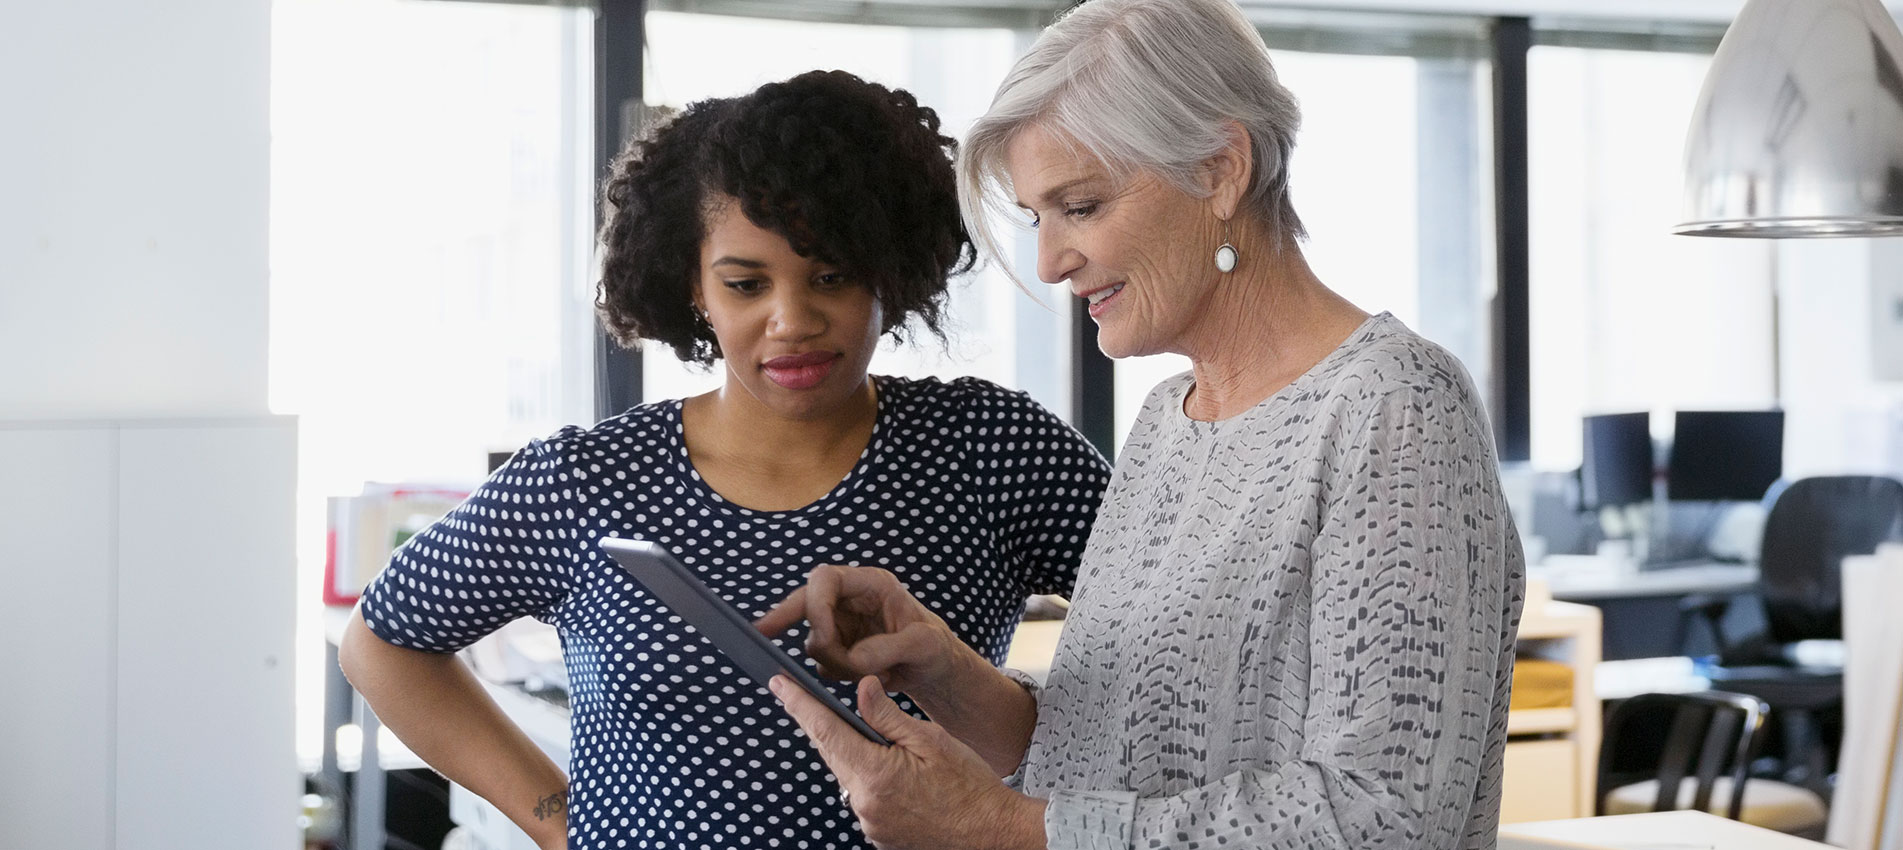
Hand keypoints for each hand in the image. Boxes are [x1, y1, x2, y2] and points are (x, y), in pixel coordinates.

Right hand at [756, 565, 963, 698]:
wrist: (933, 668)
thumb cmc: (935, 647)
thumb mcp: (925, 645)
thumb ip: (890, 648)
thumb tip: (853, 657)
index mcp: (872, 585)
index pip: (826, 580)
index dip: (813, 604)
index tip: (821, 639)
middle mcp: (850, 599)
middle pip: (804, 601)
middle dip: (787, 619)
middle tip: (765, 635)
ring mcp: (840, 624)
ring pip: (814, 641)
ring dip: (836, 663)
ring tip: (874, 672)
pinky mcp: (837, 649)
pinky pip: (821, 664)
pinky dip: (840, 675)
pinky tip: (867, 677)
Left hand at [769, 675, 1046, 849]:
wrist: (992, 833)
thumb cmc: (970, 785)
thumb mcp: (930, 739)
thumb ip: (887, 715)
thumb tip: (861, 688)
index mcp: (874, 773)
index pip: (825, 730)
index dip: (798, 704)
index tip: (778, 684)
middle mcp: (863, 803)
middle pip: (834, 753)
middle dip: (829, 727)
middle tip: (823, 702)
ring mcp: (869, 823)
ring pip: (849, 776)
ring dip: (859, 757)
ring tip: (893, 750)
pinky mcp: (878, 834)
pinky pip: (864, 798)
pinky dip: (873, 781)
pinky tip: (900, 778)